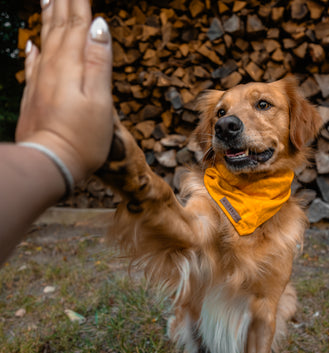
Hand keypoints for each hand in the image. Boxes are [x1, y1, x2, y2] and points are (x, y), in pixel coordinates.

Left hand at [15, 0, 112, 182]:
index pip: (77, 25)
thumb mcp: (101, 101)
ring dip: (47, 19)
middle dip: (62, 2)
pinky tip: (30, 44)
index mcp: (72, 67)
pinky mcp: (34, 97)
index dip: (79, 2)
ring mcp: (40, 82)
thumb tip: (99, 26)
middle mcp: (53, 68)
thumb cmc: (82, 137)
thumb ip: (99, 62)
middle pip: (58, 27)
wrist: (50, 163)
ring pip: (44, 42)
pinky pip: (32, 65)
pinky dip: (33, 51)